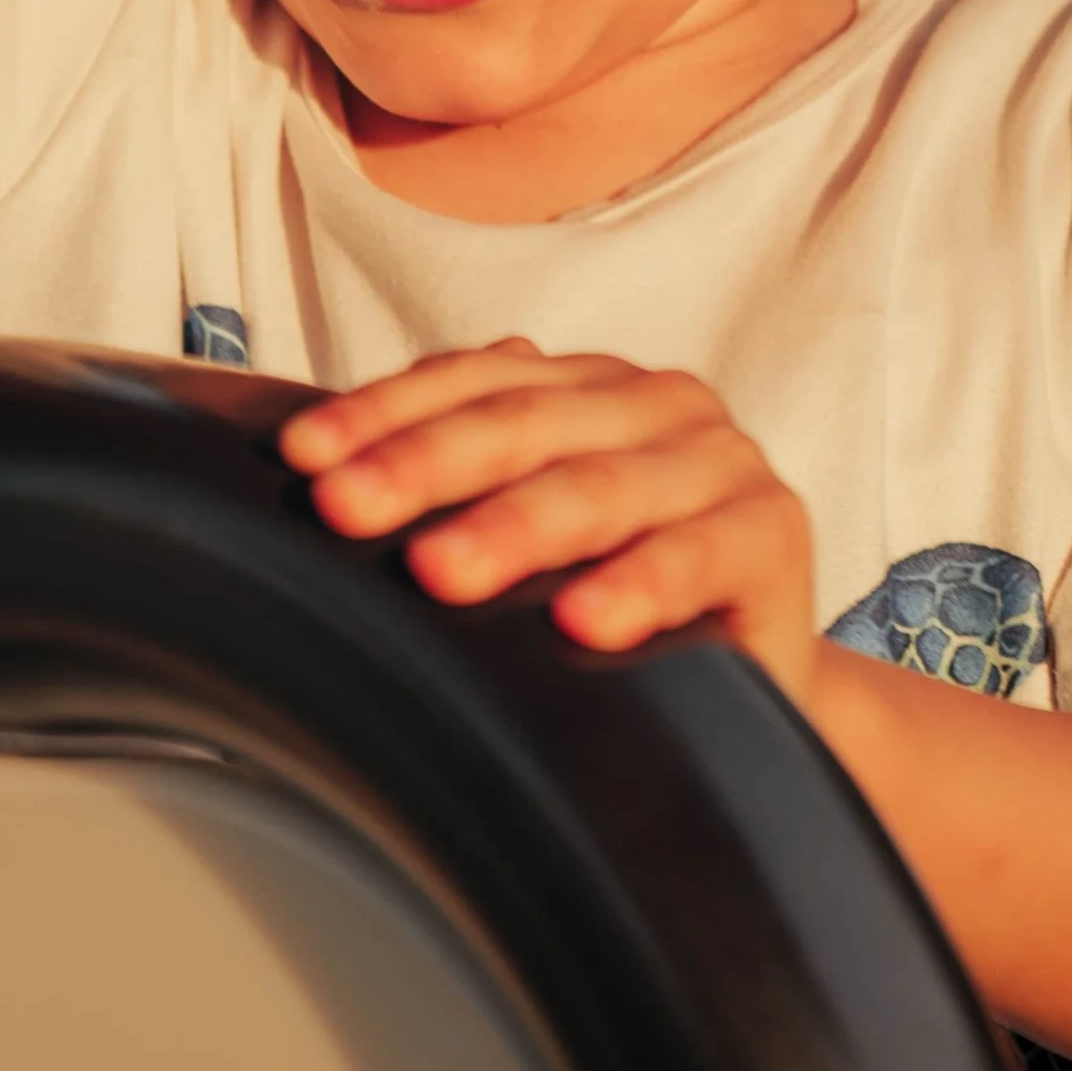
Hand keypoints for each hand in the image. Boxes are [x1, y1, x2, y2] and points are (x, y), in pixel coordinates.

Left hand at [282, 341, 814, 698]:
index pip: (470, 381)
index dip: (380, 413)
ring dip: (512, 527)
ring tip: (435, 570)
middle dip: (421, 466)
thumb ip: (453, 497)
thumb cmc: (610, 606)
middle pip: (521, 424)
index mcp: (586, 384)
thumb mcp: (526, 541)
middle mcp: (654, 401)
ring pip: (598, 486)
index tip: (297, 459)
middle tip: (338, 510)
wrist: (749, 689)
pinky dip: (636, 586)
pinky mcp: (774, 532)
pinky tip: (581, 624)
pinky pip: (697, 556)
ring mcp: (721, 458)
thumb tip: (311, 493)